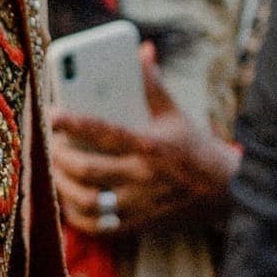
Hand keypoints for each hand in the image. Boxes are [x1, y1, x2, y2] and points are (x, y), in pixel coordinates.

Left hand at [52, 48, 237, 239]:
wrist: (226, 192)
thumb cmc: (195, 148)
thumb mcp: (176, 114)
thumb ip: (153, 84)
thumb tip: (141, 50)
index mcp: (151, 145)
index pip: (105, 132)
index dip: (74, 123)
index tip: (51, 115)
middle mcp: (144, 177)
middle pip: (88, 170)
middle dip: (60, 158)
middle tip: (50, 147)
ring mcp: (140, 204)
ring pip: (89, 201)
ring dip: (64, 188)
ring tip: (55, 173)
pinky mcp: (139, 224)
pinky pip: (99, 226)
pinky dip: (78, 216)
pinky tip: (70, 201)